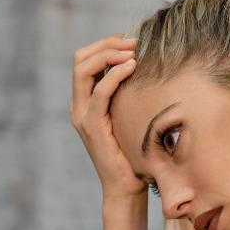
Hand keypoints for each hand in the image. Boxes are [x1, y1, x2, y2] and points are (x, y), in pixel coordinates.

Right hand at [70, 35, 143, 200]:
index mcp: (85, 101)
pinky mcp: (92, 127)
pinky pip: (99, 93)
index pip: (84, 59)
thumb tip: (150, 68)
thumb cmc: (135, 153)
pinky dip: (114, 76)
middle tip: (133, 42)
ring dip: (109, 54)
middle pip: (80, 59)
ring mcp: (82, 116)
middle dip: (107, 44)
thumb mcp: (131, 116)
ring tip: (133, 51)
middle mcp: (78, 106)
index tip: (131, 41)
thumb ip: (130, 95)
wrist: (126, 188)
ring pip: (84, 70)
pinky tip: (132, 68)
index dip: (105, 44)